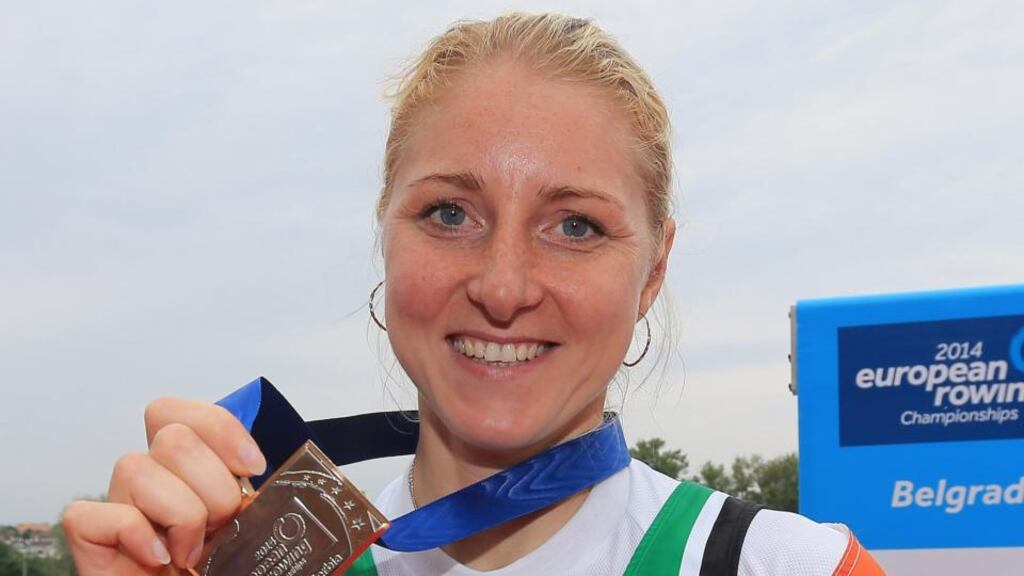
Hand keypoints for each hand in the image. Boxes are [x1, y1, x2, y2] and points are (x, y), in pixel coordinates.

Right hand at [63, 397, 267, 574]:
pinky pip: (90, 513)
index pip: (182, 412)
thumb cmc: (221, 568)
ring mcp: (117, 506)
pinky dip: (135, 534)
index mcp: (188, 468)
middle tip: (224, 525)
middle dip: (213, 483)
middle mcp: (150, 479)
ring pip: (134, 467)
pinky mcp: (88, 539)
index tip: (253, 468)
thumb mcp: (252, 523)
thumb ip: (256, 491)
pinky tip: (159, 559)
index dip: (221, 429)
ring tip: (193, 551)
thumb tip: (264, 467)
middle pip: (172, 436)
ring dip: (181, 514)